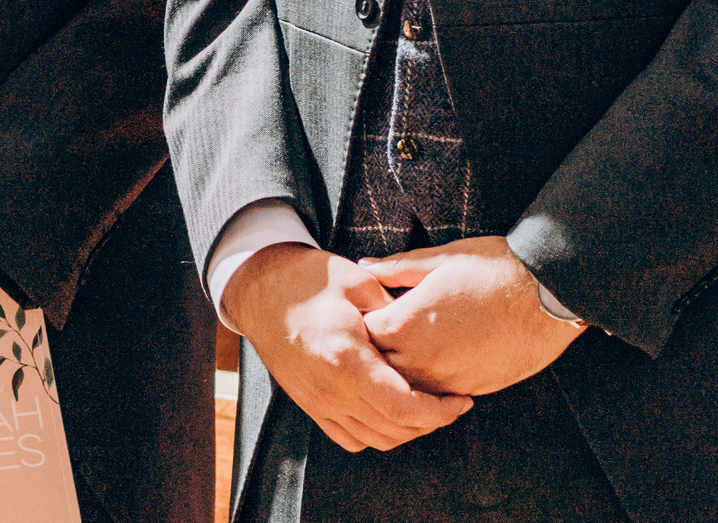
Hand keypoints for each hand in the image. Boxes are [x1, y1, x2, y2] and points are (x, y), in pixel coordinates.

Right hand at [225, 243, 472, 452]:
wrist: (257, 289)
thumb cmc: (307, 279)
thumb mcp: (357, 280)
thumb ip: (395, 309)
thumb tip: (425, 331)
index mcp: (345, 358)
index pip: (404, 407)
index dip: (440, 412)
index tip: (461, 401)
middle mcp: (330, 388)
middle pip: (394, 429)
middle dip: (431, 422)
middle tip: (449, 403)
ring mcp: (316, 400)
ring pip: (375, 438)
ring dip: (405, 430)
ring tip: (424, 407)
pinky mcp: (308, 403)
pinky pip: (350, 437)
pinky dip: (375, 433)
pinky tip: (388, 411)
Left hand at [359, 237, 583, 396]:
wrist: (549, 294)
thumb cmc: (494, 268)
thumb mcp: (439, 259)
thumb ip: (397, 268)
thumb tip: (364, 267)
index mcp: (408, 323)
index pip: (362, 335)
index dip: (361, 322)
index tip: (367, 311)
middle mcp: (424, 358)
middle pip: (378, 366)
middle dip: (375, 351)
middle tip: (382, 332)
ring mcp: (450, 379)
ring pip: (406, 387)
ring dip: (401, 371)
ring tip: (408, 347)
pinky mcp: (475, 389)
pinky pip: (437, 396)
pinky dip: (429, 383)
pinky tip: (435, 362)